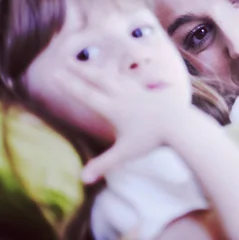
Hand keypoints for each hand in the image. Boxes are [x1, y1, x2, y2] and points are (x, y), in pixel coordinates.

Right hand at [53, 62, 192, 183]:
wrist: (179, 123)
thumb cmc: (152, 138)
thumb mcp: (125, 153)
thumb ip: (103, 164)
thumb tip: (83, 180)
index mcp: (113, 108)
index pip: (86, 95)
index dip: (69, 85)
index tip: (55, 74)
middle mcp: (122, 95)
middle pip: (98, 79)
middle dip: (80, 71)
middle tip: (66, 61)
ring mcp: (138, 89)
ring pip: (115, 76)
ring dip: (100, 69)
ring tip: (91, 65)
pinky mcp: (151, 88)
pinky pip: (138, 76)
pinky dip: (130, 70)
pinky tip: (130, 66)